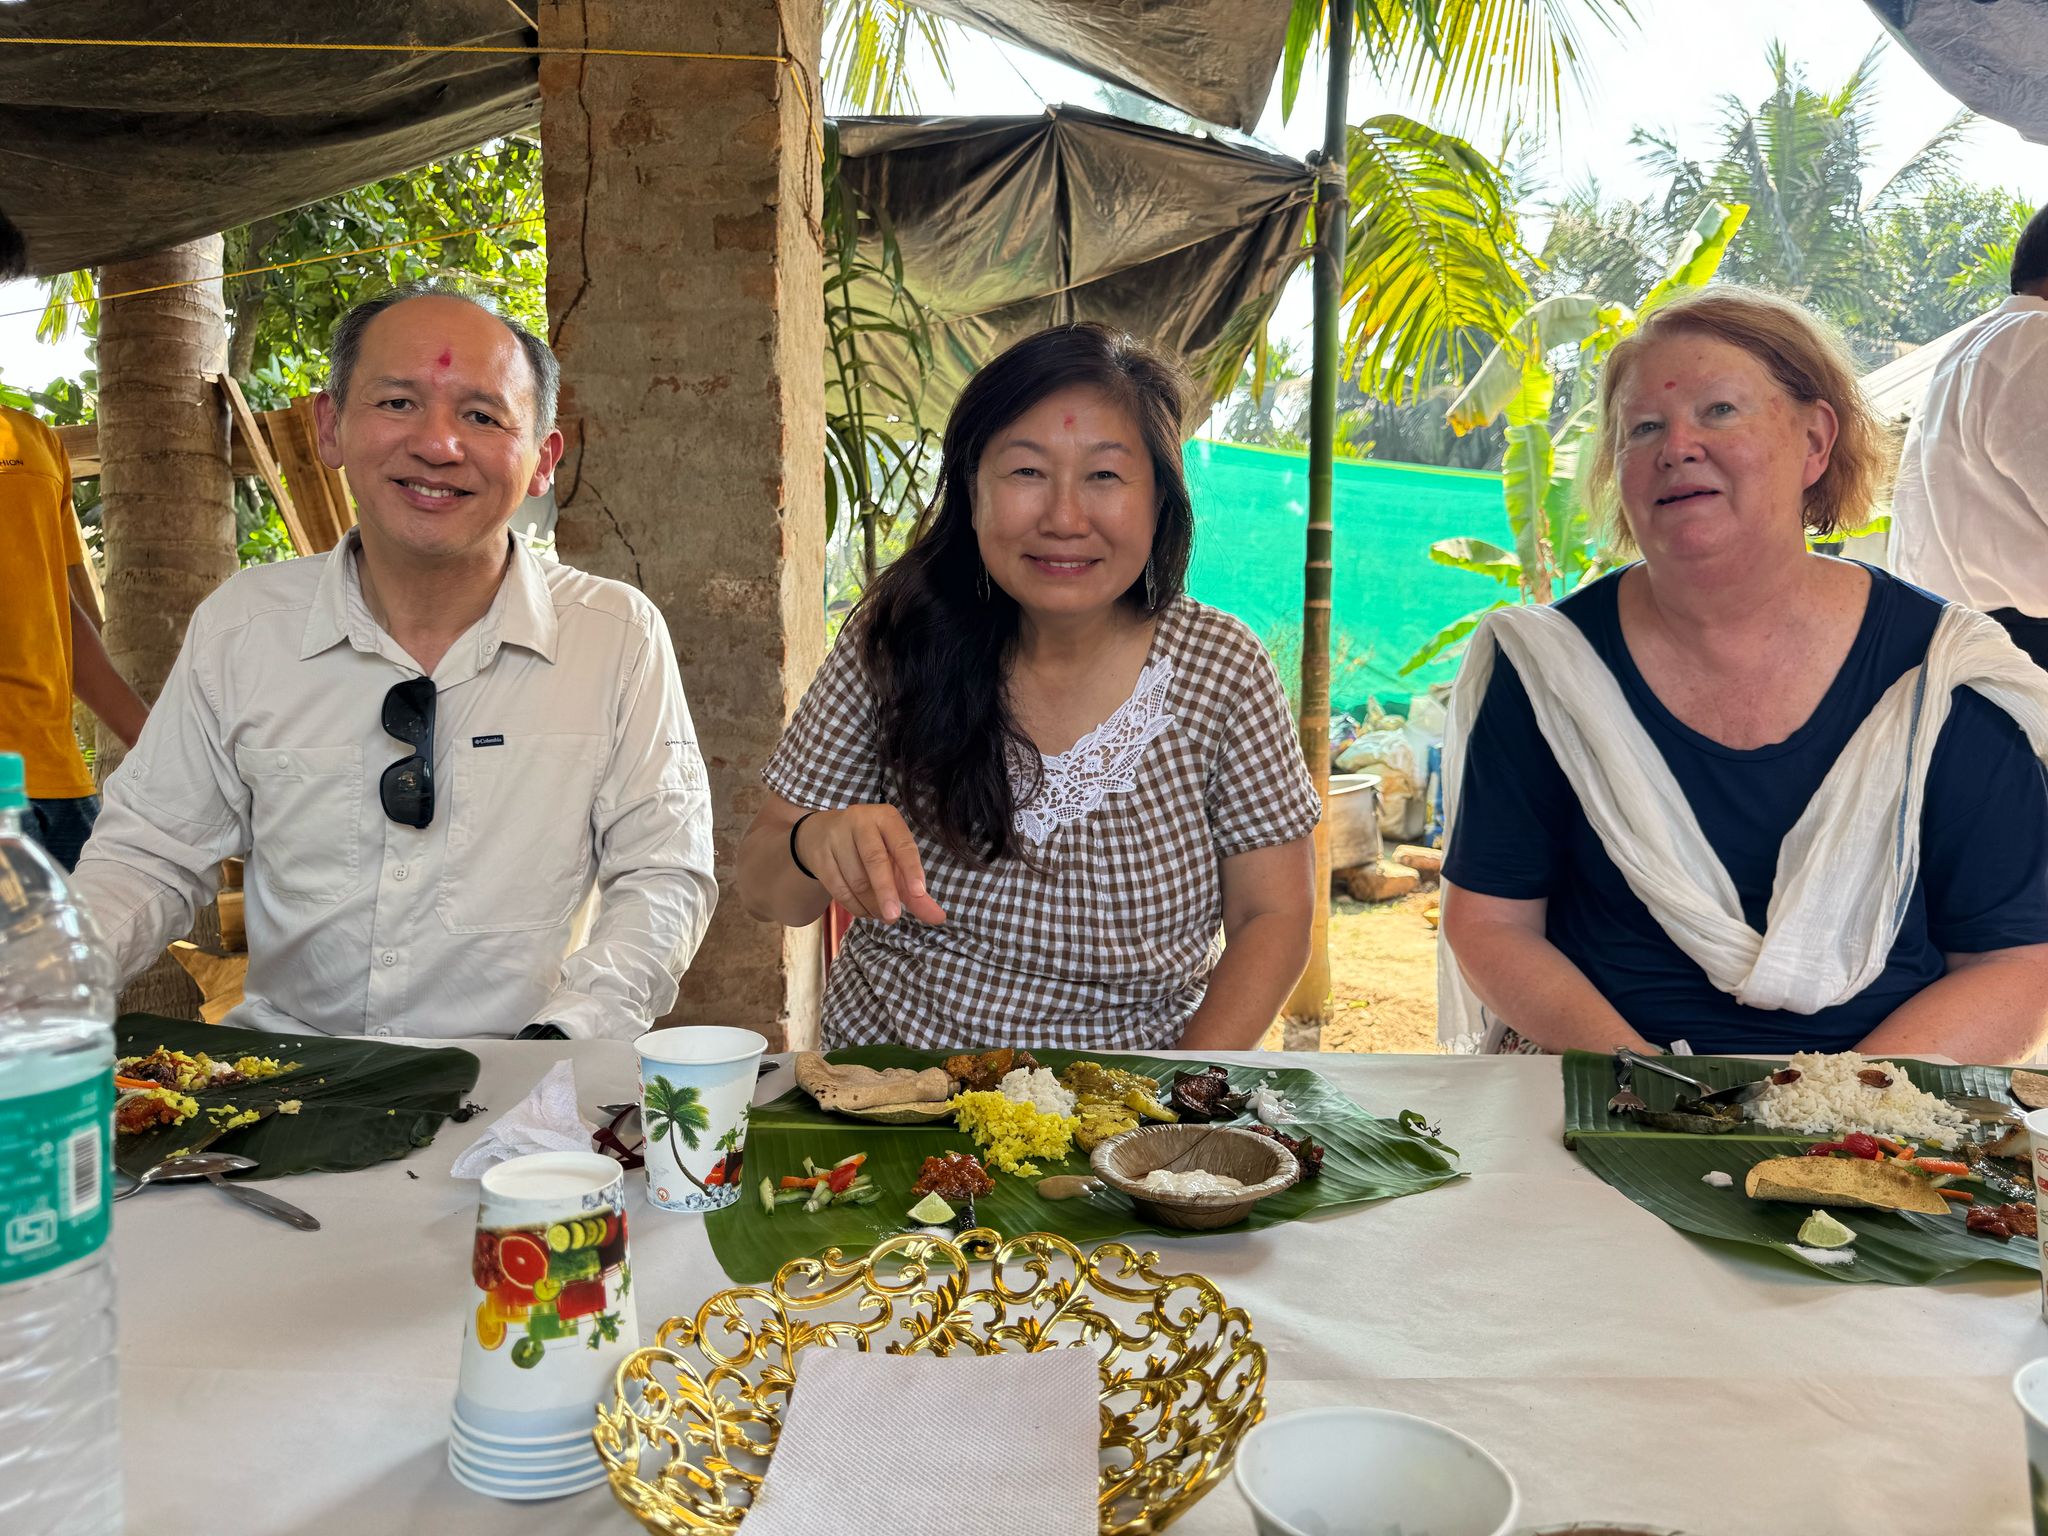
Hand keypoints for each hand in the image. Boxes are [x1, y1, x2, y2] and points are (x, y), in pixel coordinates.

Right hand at [796, 805, 946, 925]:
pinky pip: (838, 888)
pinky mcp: (819, 856)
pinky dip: (854, 906)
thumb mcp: (894, 859)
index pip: (902, 844)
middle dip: (886, 891)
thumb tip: (938, 918)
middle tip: (894, 917)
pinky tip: (866, 912)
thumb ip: (914, 889)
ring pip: (855, 879)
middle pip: (875, 860)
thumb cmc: (869, 848)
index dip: (911, 869)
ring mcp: (836, 837)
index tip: (919, 893)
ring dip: (871, 904)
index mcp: (886, 817)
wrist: (820, 834)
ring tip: (883, 915)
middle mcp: (860, 821)